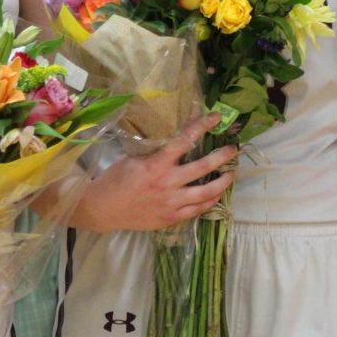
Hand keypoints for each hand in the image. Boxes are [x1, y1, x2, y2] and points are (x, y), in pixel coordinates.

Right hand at [79, 113, 237, 232]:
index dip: (201, 127)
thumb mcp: (132, 158)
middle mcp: (167, 183)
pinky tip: (216, 195)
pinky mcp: (171, 217)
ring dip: (222, 182)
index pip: (184, 141)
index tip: (214, 118)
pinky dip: (210, 202)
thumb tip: (174, 139)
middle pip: (203, 167)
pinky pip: (197, 210)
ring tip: (231, 174)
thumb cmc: (115, 179)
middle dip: (222, 157)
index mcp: (156, 164)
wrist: (104, 208)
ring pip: (206, 193)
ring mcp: (171, 202)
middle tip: (233, 149)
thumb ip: (155, 152)